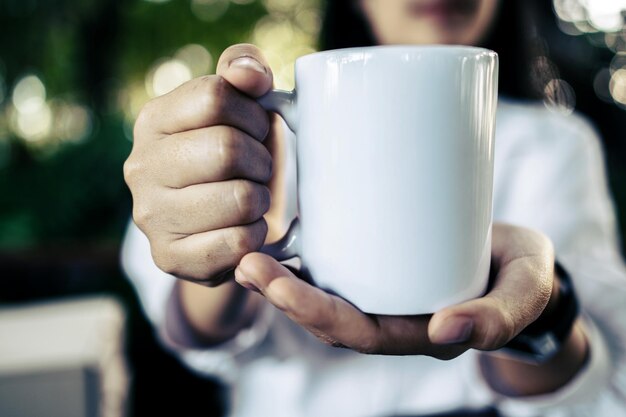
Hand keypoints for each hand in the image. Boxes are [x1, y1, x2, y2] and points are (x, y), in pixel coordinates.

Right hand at [124, 44, 276, 285]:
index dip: (253, 114)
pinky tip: (245, 229)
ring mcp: (150, 216)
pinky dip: (255, 236)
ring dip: (261, 199)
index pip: (216, 96)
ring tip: (251, 199)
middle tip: (259, 170)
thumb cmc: (234, 156)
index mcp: (153, 120)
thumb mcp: (240, 104)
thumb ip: (245, 68)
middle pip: (227, 148)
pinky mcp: (169, 257)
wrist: (216, 224)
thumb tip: (249, 75)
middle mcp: (140, 167)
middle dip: (261, 160)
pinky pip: (237, 243)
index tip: (257, 130)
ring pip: (239, 198)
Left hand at [234, 223, 554, 358]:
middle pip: (330, 318)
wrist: (518, 258)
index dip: (316, 314)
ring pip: (325, 296)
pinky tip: (274, 240)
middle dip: (284, 296)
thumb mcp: (525, 291)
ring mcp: (383, 293)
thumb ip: (500, 316)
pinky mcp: (379, 266)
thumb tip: (449, 330)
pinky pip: (335, 272)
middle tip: (248, 266)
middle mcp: (394, 318)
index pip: (359, 333)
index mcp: (420, 331)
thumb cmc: (520, 274)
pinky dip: (300, 262)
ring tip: (248, 256)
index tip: (279, 285)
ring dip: (281, 281)